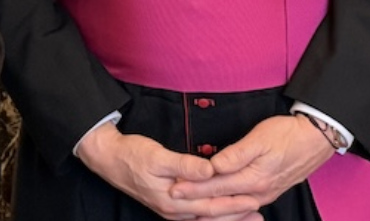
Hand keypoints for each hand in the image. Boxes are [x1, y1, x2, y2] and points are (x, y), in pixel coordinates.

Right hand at [76, 122, 261, 219]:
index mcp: (172, 201)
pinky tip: (221, 212)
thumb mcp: (158, 156)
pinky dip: (213, 214)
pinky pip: (196, 214)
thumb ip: (185, 165)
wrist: (109, 158)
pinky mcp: (169, 203)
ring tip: (249, 216)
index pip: (211, 206)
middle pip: (211, 217)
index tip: (254, 200)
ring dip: (228, 217)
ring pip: (205, 218)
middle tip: (260, 213)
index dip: (234, 204)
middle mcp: (173, 210)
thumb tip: (211, 171)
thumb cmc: (133, 155)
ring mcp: (170, 209)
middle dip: (236, 215)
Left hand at [168, 114, 333, 210]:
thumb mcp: (260, 138)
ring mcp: (265, 194)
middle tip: (174, 199)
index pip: (216, 185)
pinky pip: (243, 207)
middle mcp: (259, 192)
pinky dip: (228, 212)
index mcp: (254, 178)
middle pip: (222, 201)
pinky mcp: (269, 192)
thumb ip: (236, 154)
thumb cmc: (287, 134)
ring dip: (211, 211)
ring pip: (233, 209)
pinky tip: (220, 212)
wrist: (317, 139)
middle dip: (196, 202)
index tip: (175, 188)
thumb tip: (214, 166)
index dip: (194, 187)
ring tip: (191, 212)